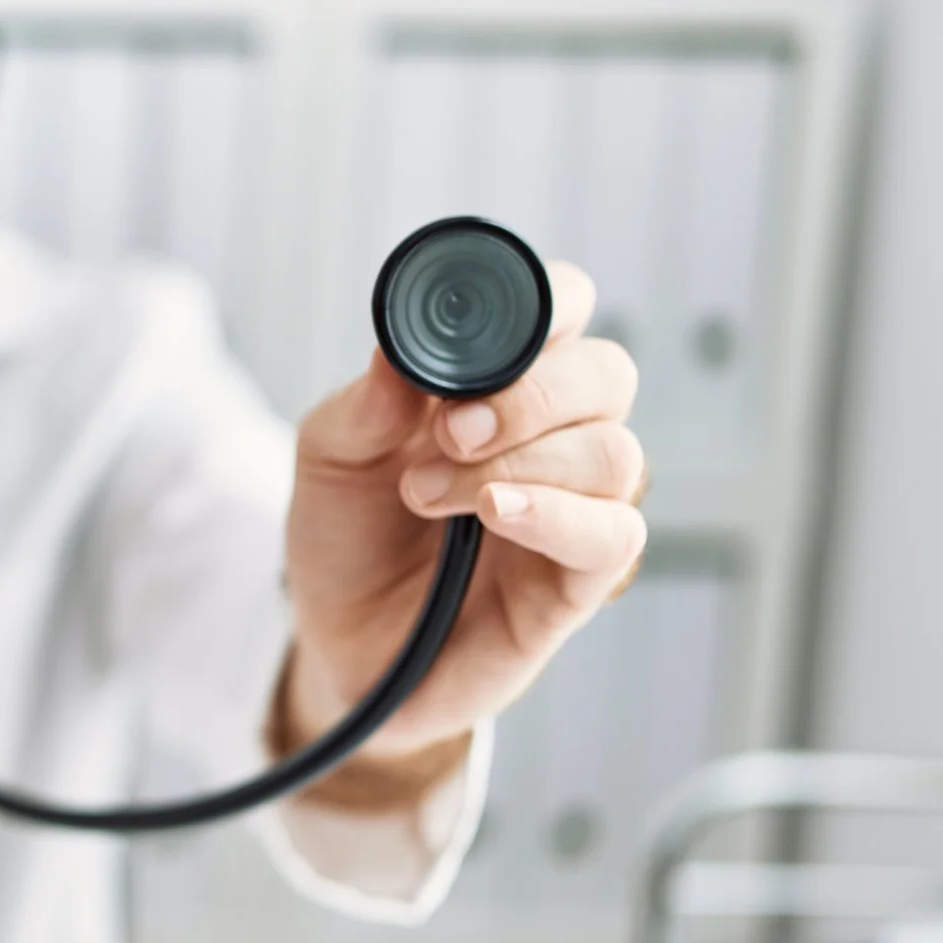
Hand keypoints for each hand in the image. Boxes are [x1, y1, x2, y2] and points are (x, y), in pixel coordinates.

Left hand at [279, 259, 648, 795]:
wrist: (337, 641)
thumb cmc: (348, 536)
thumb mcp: (329, 457)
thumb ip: (363, 404)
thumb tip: (398, 350)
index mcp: (500, 383)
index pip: (565, 310)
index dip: (547, 300)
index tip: (486, 332)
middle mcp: (552, 437)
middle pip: (606, 375)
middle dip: (529, 393)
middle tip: (447, 432)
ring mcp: (573, 507)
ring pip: (613, 453)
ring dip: (519, 461)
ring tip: (427, 493)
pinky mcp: (578, 582)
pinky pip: (613, 534)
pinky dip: (556, 513)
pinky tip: (496, 511)